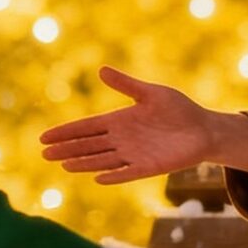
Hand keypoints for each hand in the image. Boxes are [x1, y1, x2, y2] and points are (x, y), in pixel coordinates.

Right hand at [41, 68, 247, 185]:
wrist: (203, 129)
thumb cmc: (178, 109)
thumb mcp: (151, 93)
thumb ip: (126, 85)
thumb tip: (101, 70)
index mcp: (119, 120)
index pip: (87, 127)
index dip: (66, 132)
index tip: (45, 137)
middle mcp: (122, 140)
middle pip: (88, 145)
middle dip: (66, 148)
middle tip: (43, 153)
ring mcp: (134, 155)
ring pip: (102, 160)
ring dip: (83, 163)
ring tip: (63, 164)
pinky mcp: (149, 167)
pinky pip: (127, 172)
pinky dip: (114, 175)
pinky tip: (98, 178)